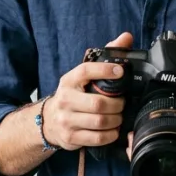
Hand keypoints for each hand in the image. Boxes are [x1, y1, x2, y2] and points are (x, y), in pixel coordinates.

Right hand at [42, 33, 131, 150]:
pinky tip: (113, 129)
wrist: (49, 122)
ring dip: (115, 120)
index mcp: (69, 81)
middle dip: (117, 104)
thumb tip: (126, 37)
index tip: (121, 71)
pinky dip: (110, 134)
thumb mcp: (83, 77)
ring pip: (99, 121)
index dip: (105, 70)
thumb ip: (105, 56)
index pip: (86, 70)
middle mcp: (65, 99)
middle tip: (122, 103)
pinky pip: (97, 138)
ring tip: (119, 116)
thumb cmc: (73, 95)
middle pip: (98, 103)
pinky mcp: (70, 138)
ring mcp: (66, 120)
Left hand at [127, 101, 175, 175]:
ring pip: (158, 171)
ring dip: (145, 155)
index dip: (144, 160)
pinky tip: (146, 143)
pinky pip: (164, 166)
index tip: (135, 144)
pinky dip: (154, 155)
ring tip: (135, 138)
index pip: (162, 174)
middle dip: (140, 156)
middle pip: (155, 173)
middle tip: (131, 138)